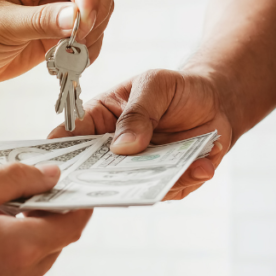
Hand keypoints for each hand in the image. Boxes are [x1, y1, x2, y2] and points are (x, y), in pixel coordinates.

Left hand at [0, 0, 114, 139]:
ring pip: (97, 12)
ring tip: (73, 54)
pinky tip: (72, 62)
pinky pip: (87, 38)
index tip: (85, 18)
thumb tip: (78, 16)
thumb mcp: (0, 25)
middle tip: (82, 37)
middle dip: (98, 10)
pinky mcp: (55, 36)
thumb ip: (40, 20)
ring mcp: (53, 11)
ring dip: (94, 34)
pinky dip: (88, 50)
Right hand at [0, 163, 91, 275]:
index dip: (76, 202)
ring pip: (32, 263)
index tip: (69, 185)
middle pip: (53, 244)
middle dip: (43, 217)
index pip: (72, 225)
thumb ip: (15, 179)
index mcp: (20, 248)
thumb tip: (51, 176)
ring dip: (21, 239)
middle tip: (15, 193)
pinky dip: (4, 261)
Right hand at [49, 69, 234, 199]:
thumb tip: (122, 147)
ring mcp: (139, 170)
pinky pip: (171, 189)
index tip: (60, 169)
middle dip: (112, 181)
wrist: (215, 102)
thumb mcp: (154, 86)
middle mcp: (113, 152)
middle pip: (98, 174)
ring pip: (138, 187)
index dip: (60, 156)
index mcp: (98, 122)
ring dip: (164, 179)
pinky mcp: (165, 183)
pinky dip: (189, 177)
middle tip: (126, 181)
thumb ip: (138, 112)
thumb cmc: (176, 88)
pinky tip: (204, 165)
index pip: (69, 139)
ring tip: (189, 166)